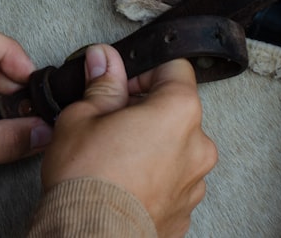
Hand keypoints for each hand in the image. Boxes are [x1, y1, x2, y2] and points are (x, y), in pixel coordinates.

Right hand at [41, 44, 216, 237]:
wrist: (89, 237)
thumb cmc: (87, 180)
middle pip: (175, 109)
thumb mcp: (83, 116)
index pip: (175, 68)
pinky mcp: (184, 211)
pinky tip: (122, 180)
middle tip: (109, 119)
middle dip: (143, 108)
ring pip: (174, 147)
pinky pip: (171, 180)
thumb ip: (102, 84)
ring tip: (113, 154)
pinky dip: (152, 176)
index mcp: (178, 112)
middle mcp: (197, 146)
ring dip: (150, 144)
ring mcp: (194, 183)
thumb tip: (104, 61)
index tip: (120, 81)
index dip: (143, 69)